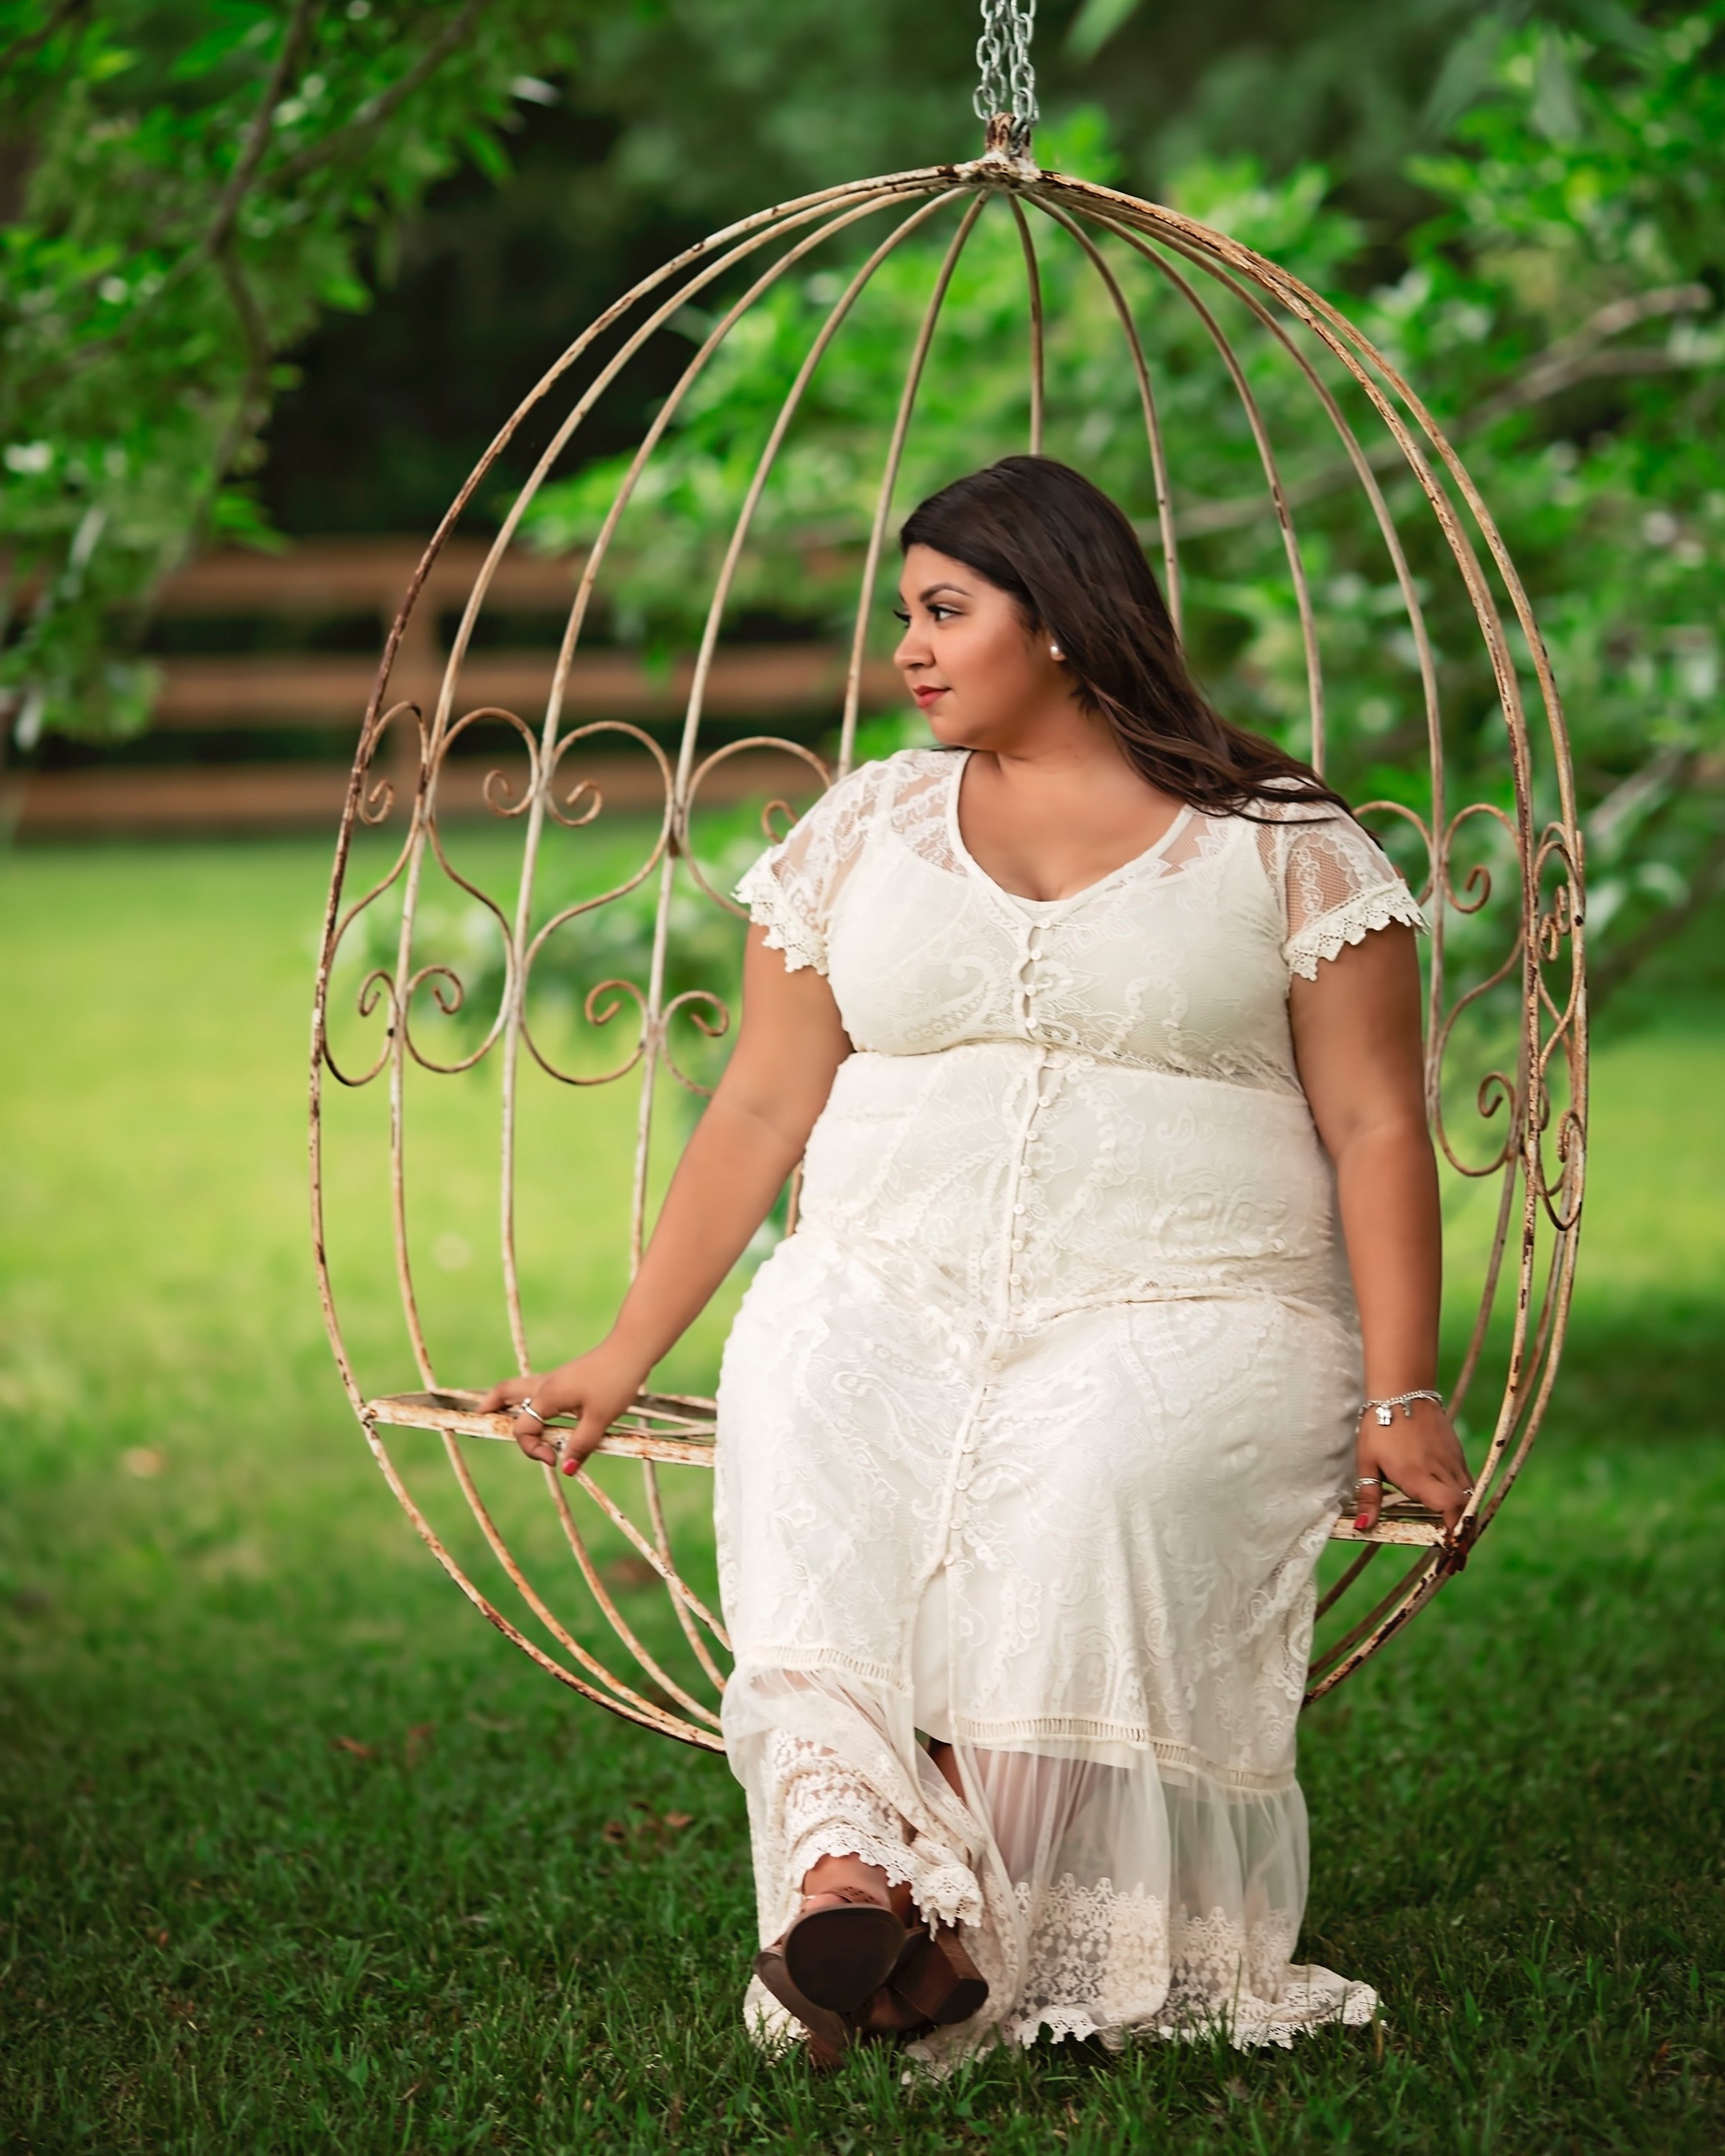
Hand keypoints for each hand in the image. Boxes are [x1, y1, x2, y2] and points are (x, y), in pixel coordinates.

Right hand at [479, 1344, 648, 1476]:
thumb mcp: (600, 1419)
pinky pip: (538, 1389)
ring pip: (520, 1387)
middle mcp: (545, 1385)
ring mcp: (556, 1378)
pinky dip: (528, 1399)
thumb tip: (565, 1470)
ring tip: (496, 1411)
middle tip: (478, 1416)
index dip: (532, 1449)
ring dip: (507, 1400)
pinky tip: (538, 1408)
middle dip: (489, 1405)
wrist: (631, 1349)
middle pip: (506, 1392)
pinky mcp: (567, 1377)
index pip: (523, 1428)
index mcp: (547, 1395)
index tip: (555, 1459)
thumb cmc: (616, 1381)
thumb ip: (581, 1445)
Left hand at [1353, 1396, 1472, 1539]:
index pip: (1450, 1508)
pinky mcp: (1457, 1454)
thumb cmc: (1379, 1425)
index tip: (1452, 1553)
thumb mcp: (1367, 1462)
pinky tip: (1455, 1513)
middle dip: (1464, 1536)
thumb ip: (1369, 1496)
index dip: (1456, 1532)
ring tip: (1457, 1543)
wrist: (1403, 1390)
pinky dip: (1465, 1501)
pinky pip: (1467, 1482)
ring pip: (1470, 1496)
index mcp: (1418, 1475)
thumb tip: (1365, 1527)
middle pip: (1465, 1509)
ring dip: (1466, 1520)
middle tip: (1456, 1560)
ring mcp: (1453, 1460)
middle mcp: (1441, 1470)